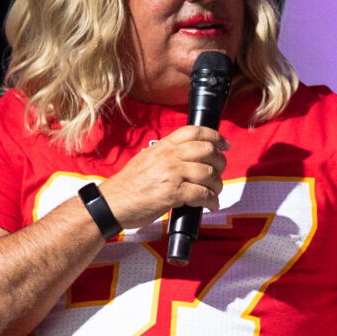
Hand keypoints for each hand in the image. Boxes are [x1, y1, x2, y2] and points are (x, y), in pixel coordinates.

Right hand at [95, 125, 226, 229]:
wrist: (112, 203)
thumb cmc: (129, 185)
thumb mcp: (147, 159)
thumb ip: (168, 155)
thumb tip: (191, 156)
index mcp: (163, 146)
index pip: (194, 131)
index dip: (214, 136)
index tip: (224, 145)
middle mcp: (168, 156)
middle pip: (207, 150)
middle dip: (220, 163)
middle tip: (219, 173)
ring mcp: (171, 174)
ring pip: (208, 173)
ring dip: (217, 185)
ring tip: (214, 192)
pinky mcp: (172, 193)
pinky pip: (202, 194)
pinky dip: (211, 201)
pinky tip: (210, 204)